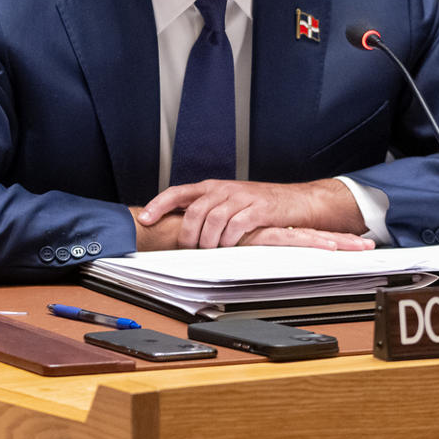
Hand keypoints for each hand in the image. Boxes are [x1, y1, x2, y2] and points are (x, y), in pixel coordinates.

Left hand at [134, 180, 373, 250]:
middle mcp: (224, 189)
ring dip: (207, 240)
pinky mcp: (258, 209)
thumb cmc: (258, 206)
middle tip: (187, 249)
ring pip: (213, 219)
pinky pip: (235, 225)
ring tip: (208, 250)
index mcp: (212, 187)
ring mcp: (242, 198)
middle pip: (194, 210)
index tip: (144, 220)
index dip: (159, 205)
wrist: (295, 202)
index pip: (178, 192)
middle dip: (187, 233)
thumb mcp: (227, 203)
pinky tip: (228, 246)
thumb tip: (176, 228)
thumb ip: (204, 211)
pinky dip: (228, 239)